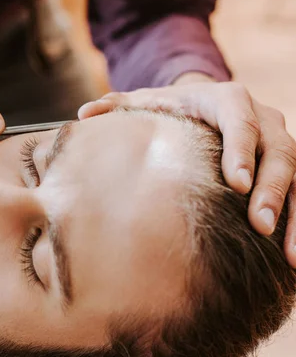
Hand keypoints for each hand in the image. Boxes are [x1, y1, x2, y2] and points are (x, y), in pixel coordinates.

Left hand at [78, 77, 295, 266]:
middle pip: (277, 151)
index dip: (241, 151)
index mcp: (227, 99)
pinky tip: (293, 256)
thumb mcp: (145, 102)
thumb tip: (82, 114)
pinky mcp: (286, 164)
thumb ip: (115, 105)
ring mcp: (279, 141)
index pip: (240, 121)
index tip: (236, 184)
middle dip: (271, 189)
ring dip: (293, 212)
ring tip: (289, 254)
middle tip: (260, 225)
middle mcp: (263, 118)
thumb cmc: (171, 107)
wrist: (203, 102)